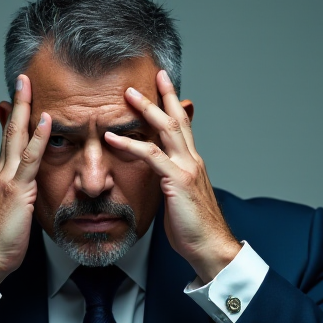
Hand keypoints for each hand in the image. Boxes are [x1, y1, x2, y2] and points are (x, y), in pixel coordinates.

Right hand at [0, 75, 51, 291]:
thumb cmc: (0, 243)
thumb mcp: (13, 213)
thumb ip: (20, 195)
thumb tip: (28, 188)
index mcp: (2, 177)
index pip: (9, 140)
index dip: (15, 118)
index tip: (20, 97)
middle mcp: (2, 172)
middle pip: (10, 130)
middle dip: (17, 103)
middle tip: (22, 78)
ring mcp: (8, 179)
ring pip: (17, 137)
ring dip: (24, 109)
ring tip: (28, 85)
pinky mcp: (17, 190)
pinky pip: (31, 159)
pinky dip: (39, 138)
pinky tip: (46, 120)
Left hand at [105, 70, 241, 282]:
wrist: (209, 247)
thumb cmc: (193, 229)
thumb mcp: (179, 199)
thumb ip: (170, 182)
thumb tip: (158, 176)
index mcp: (192, 163)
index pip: (183, 127)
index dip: (174, 104)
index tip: (165, 85)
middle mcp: (192, 160)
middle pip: (178, 119)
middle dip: (165, 95)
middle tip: (154, 74)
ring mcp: (186, 169)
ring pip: (167, 130)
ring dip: (146, 110)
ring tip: (128, 95)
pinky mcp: (177, 181)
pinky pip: (151, 156)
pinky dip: (130, 144)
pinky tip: (113, 137)